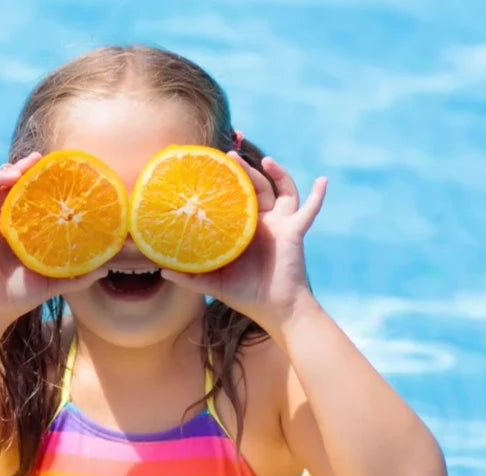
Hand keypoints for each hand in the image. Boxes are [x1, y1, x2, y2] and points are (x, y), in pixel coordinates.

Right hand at [0, 152, 107, 326]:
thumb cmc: (22, 294)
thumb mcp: (55, 281)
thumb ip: (79, 274)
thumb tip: (107, 266)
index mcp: (22, 226)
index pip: (28, 193)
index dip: (37, 178)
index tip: (51, 165)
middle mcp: (3, 220)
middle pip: (8, 184)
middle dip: (20, 168)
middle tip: (35, 160)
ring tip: (12, 172)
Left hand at [161, 153, 327, 329]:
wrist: (275, 310)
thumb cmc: (246, 295)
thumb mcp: (213, 282)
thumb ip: (189, 276)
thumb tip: (160, 268)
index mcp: (244, 228)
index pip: (235, 197)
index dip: (227, 180)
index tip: (212, 163)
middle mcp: (263, 221)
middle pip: (256, 187)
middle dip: (245, 169)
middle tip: (229, 156)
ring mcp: (281, 224)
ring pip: (281, 190)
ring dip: (277, 173)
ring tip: (267, 160)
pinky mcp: (294, 231)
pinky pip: (310, 210)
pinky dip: (319, 196)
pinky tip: (324, 180)